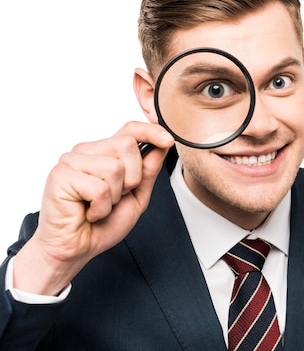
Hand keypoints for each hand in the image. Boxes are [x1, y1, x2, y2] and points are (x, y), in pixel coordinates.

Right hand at [13, 121, 173, 294]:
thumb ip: (148, 171)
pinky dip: (101, 208)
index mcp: (104, 152)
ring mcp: (71, 161)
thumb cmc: (102, 223)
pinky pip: (99, 188)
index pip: (129, 129)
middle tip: (115, 197)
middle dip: (132, 178)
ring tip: (99, 206)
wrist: (76, 248)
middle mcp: (86, 151)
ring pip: (115, 168)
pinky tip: (88, 212)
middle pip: (127, 145)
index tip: (168, 140)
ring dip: (114, 196)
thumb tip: (162, 146)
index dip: (151, 131)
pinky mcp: (61, 176)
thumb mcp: (137, 195)